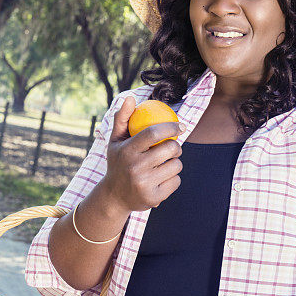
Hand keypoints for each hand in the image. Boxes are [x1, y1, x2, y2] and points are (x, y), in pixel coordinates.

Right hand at [103, 96, 183, 211]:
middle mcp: (135, 167)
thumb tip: (130, 97)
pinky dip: (173, 178)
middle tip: (172, 148)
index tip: (181, 126)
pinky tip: (162, 179)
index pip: (153, 133)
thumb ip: (122, 118)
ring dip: (175, 163)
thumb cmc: (118, 162)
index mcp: (126, 151)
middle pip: (170, 149)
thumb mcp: (115, 141)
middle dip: (176, 146)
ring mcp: (144, 184)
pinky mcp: (154, 198)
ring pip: (176, 166)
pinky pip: (176, 181)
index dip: (171, 127)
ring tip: (164, 165)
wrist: (114, 196)